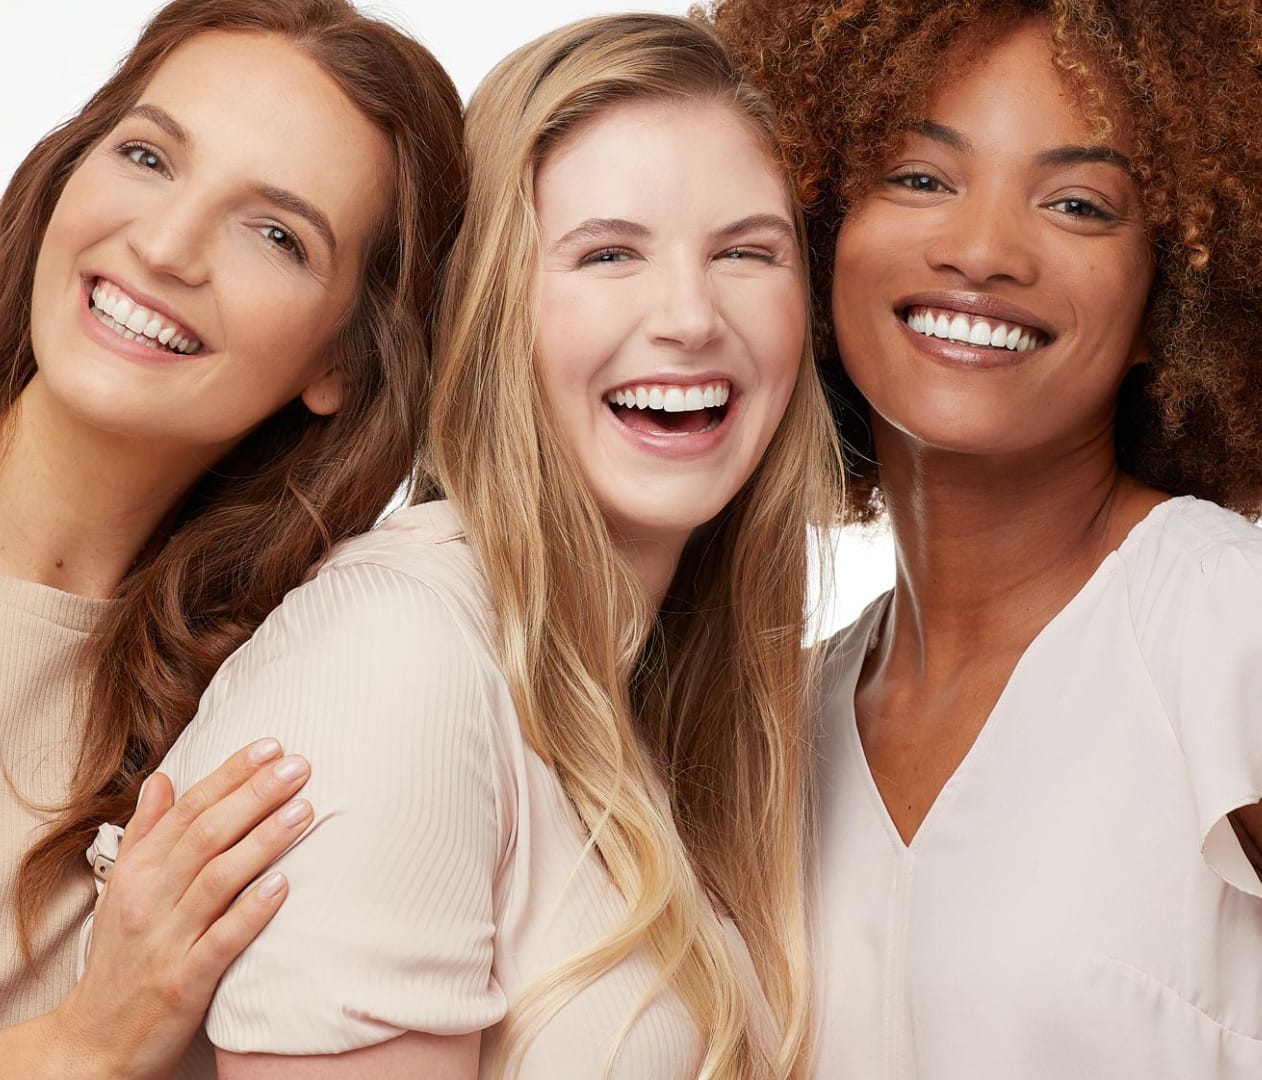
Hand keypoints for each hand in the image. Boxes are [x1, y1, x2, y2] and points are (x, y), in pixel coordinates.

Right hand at [54, 738, 312, 1079]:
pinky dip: (252, 911)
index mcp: (138, 872)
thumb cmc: (120, 958)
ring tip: (304, 809)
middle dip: (255, 795)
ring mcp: (166, 940)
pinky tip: (284, 885)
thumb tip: (162, 779)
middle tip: (300, 765)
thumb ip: (146, 834)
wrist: (94, 1042)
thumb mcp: (123, 891)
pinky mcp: (184, 981)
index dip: (231, 775)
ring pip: (217, 878)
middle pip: (207, 834)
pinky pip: (222, 940)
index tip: (272, 746)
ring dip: (263, 841)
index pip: (189, 810)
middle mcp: (150, 899)